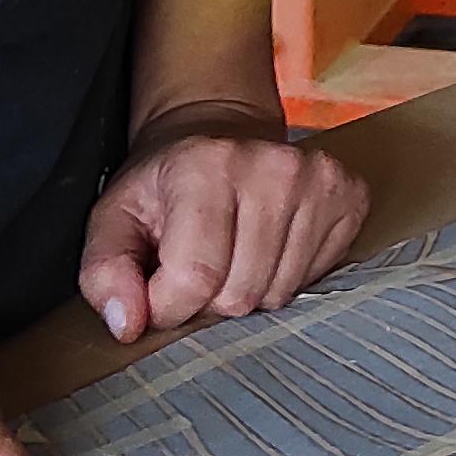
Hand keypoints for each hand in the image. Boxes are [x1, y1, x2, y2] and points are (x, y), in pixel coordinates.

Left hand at [80, 101, 373, 342]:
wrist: (218, 132)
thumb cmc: (164, 185)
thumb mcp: (114, 220)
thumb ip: (104, 273)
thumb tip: (127, 323)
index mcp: (204, 166)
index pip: (194, 278)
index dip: (168, 306)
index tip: (159, 290)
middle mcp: (271, 167)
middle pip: (240, 295)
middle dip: (211, 300)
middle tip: (199, 265)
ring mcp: (318, 180)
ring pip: (280, 295)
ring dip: (250, 291)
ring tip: (234, 254)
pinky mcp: (350, 194)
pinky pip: (317, 280)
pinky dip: (287, 277)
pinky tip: (270, 245)